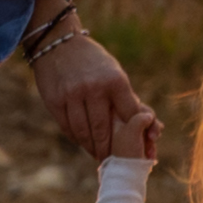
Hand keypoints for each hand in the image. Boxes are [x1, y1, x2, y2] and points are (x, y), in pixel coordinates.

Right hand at [28, 28, 159, 166]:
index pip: (129, 115)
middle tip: (112, 158)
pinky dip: (76, 138)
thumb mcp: (114, 73)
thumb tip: (147, 123)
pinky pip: (68, 127)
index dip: (134, 134)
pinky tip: (82, 141)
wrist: (57, 43)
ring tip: (97, 154)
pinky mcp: (55, 101)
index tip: (136, 147)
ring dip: (91, 147)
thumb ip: (126, 98)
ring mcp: (73, 95)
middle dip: (109, 149)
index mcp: (115, 80)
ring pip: (84, 132)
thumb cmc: (93, 62)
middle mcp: (94, 88)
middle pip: (104, 130)